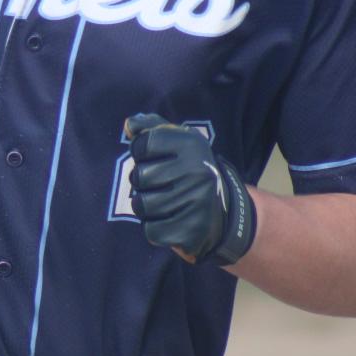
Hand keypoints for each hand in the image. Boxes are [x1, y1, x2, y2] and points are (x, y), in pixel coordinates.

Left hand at [124, 113, 255, 265]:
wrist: (226, 212)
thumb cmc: (191, 170)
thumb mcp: (178, 141)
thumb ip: (151, 127)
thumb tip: (129, 125)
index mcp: (192, 144)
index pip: (141, 144)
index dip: (140, 153)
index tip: (153, 157)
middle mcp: (198, 171)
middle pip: (139, 176)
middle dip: (142, 183)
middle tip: (160, 184)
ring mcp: (197, 201)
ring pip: (142, 205)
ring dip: (147, 207)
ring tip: (164, 202)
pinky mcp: (193, 230)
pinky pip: (151, 230)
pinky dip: (155, 228)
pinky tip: (171, 220)